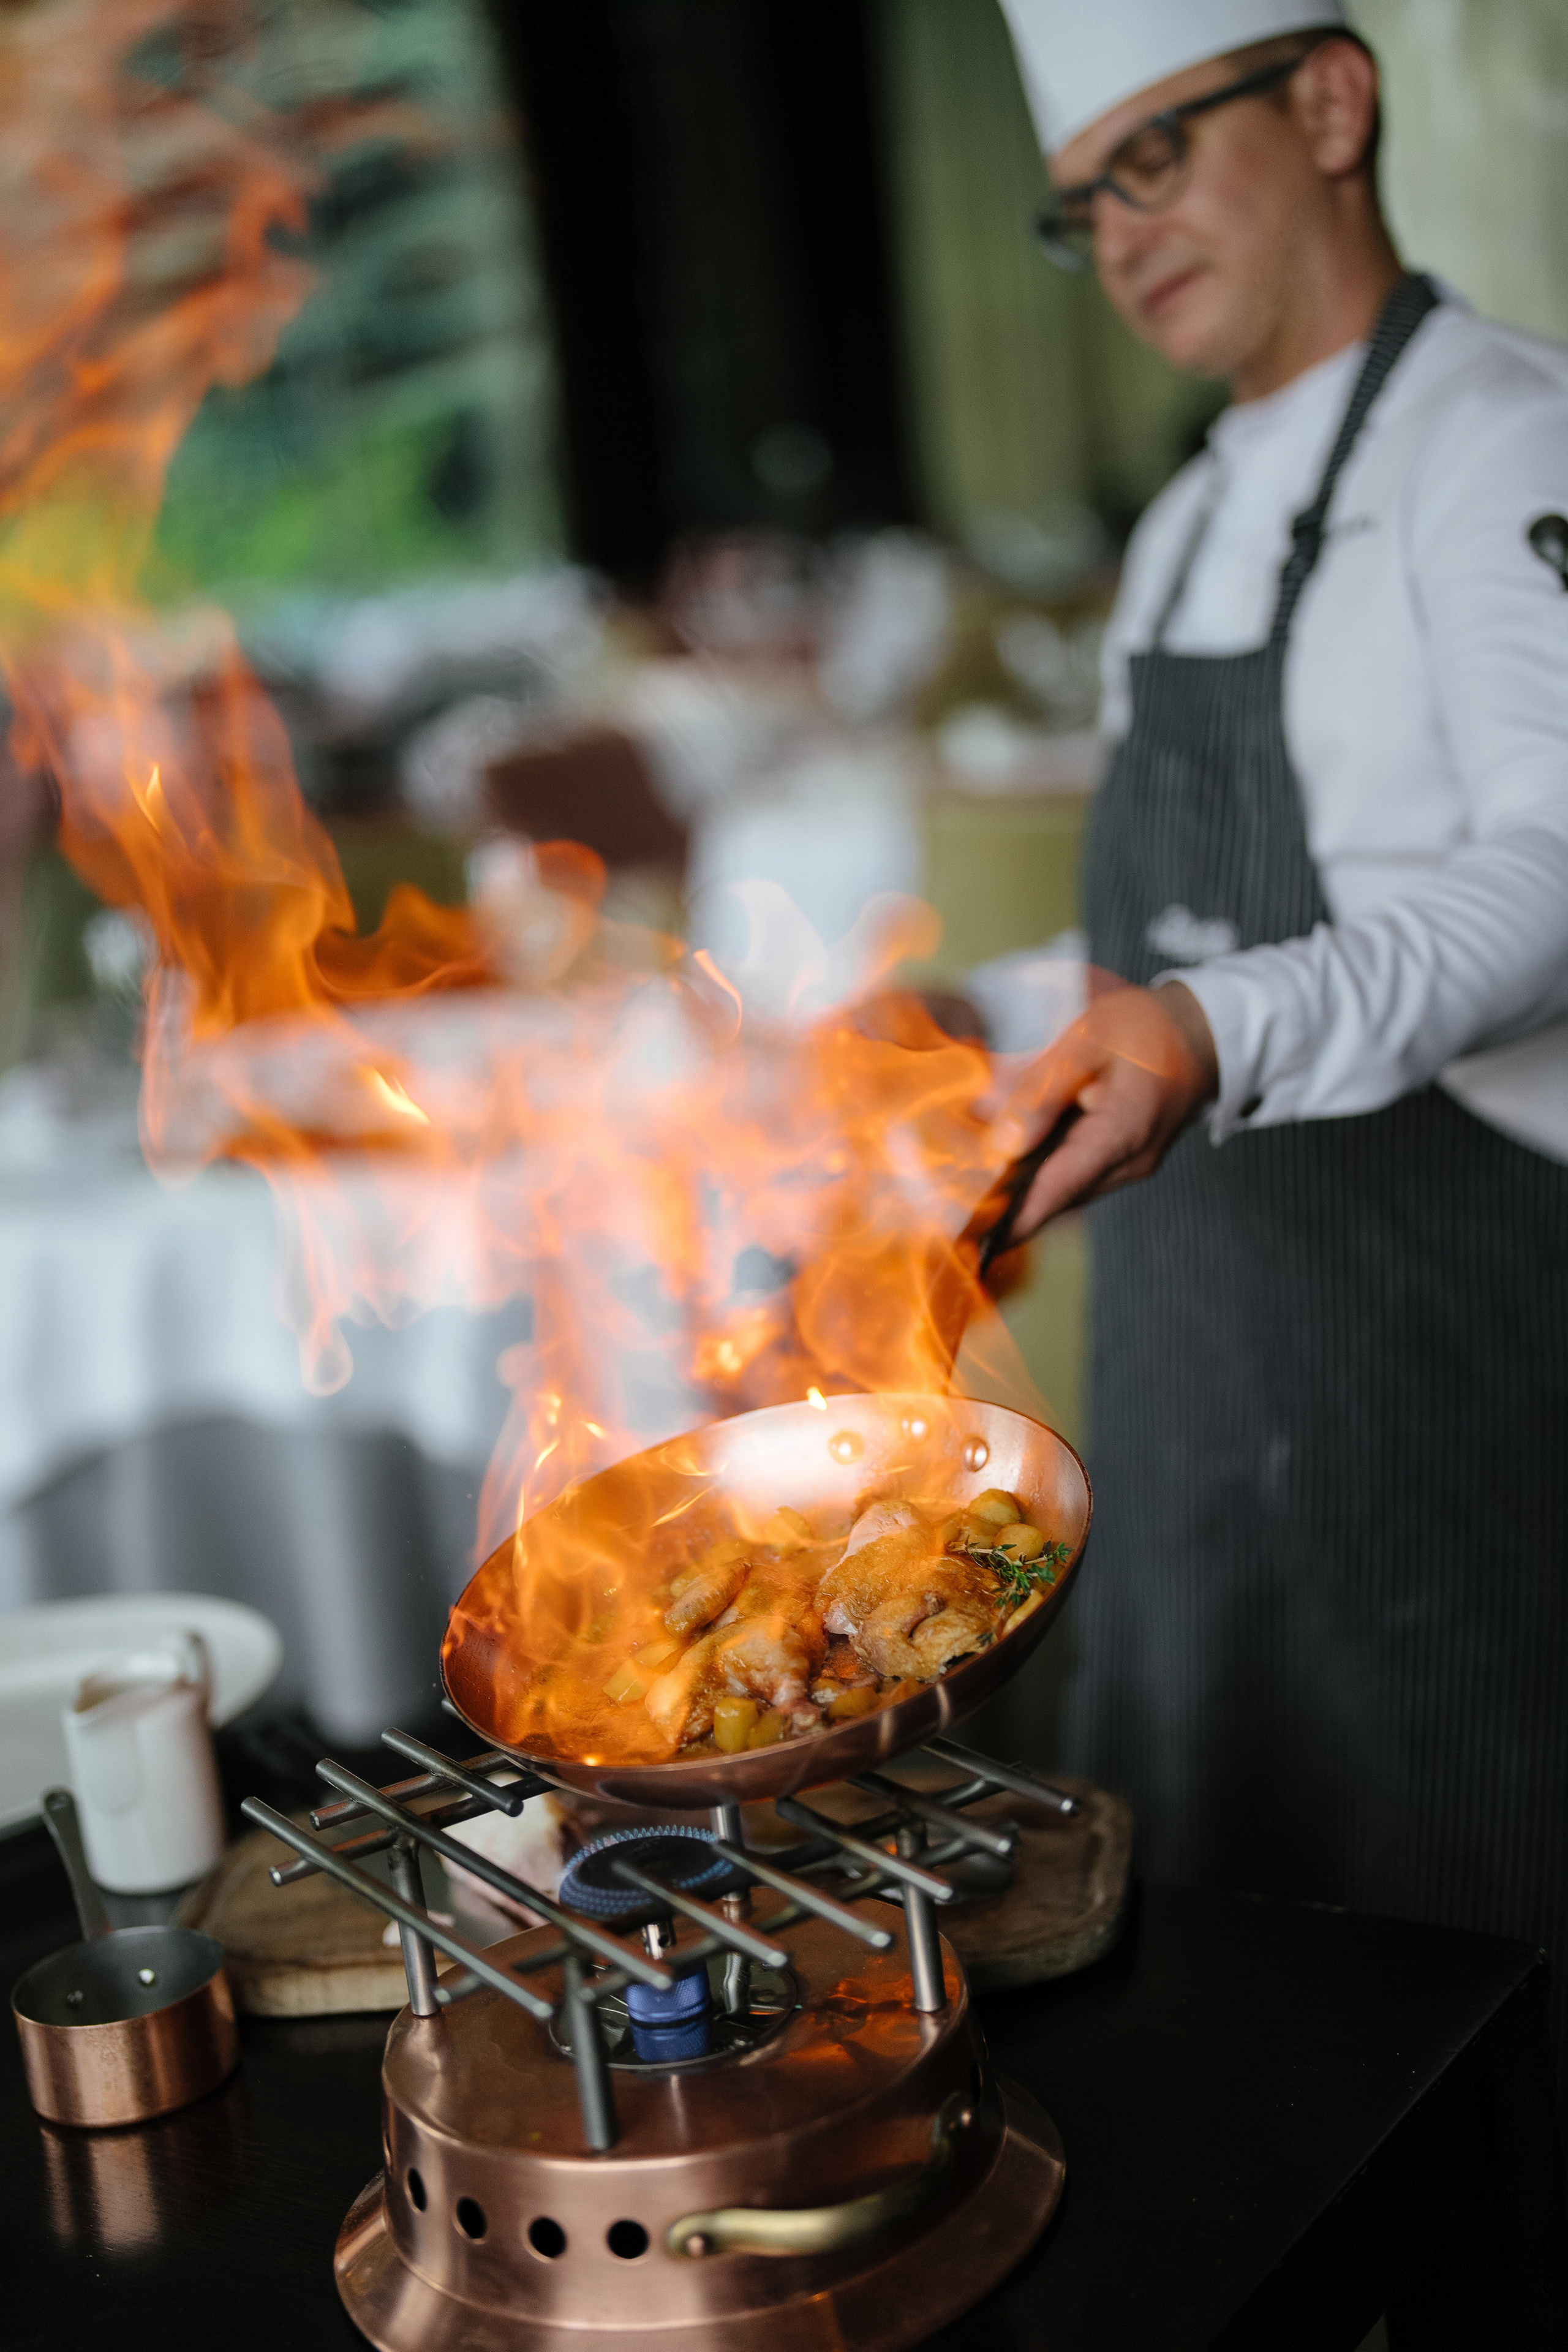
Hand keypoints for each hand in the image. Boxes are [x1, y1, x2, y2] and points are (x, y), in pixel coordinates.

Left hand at [991, 982, 1218, 1238]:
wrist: (1204, 1031)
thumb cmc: (1146, 1028)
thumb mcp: (1086, 1041)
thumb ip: (1040, 1091)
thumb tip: (1000, 1142)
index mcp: (1119, 1138)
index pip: (1052, 1195)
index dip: (1007, 1223)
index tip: (966, 1244)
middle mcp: (1126, 1166)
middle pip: (1053, 1200)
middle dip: (1004, 1205)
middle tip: (950, 1204)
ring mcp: (1127, 1168)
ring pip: (1062, 1190)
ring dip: (1021, 1188)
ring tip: (970, 1181)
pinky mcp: (1123, 1161)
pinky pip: (1075, 1175)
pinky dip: (1042, 1171)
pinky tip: (1010, 1156)